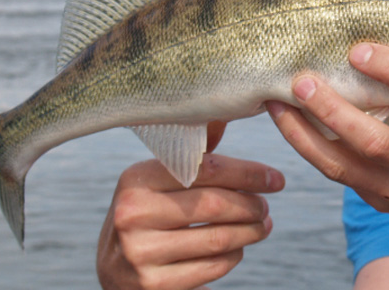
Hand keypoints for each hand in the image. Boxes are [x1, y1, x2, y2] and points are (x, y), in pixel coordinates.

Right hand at [97, 122, 285, 289]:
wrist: (113, 271)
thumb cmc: (145, 215)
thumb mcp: (156, 181)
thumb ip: (191, 154)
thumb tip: (223, 114)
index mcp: (136, 179)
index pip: (207, 169)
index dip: (249, 173)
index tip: (275, 178)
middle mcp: (133, 214)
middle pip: (215, 205)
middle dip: (252, 205)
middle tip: (266, 206)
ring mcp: (141, 253)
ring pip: (218, 239)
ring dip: (250, 232)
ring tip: (262, 225)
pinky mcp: (154, 285)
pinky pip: (211, 267)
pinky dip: (233, 256)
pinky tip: (237, 248)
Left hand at [267, 43, 388, 222]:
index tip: (358, 50)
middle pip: (374, 142)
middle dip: (332, 110)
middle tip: (301, 81)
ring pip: (343, 167)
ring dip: (303, 134)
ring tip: (276, 104)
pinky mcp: (381, 202)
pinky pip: (338, 174)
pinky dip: (309, 147)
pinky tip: (289, 123)